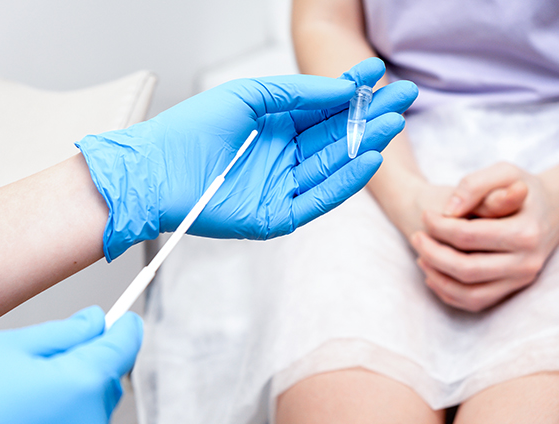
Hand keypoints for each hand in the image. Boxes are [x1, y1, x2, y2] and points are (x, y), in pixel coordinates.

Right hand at [0, 306, 142, 423]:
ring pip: (95, 402)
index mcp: (82, 384)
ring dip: (80, 386)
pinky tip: (36, 404)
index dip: (126, 328)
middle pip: (110, 376)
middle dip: (95, 356)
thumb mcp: (18, 344)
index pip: (124, 348)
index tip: (125, 319)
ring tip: (36, 382)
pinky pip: (81, 421)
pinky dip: (68, 409)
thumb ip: (69, 332)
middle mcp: (90, 419)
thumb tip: (97, 321)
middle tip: (64, 347)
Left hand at [76, 58, 417, 259]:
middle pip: (335, 136)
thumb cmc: (192, 129)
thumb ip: (297, 92)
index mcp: (275, 126)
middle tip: (404, 98)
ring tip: (393, 124)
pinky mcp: (276, 215)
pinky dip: (343, 181)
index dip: (353, 92)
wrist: (154, 169)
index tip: (380, 74)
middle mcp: (283, 156)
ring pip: (331, 166)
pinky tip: (367, 160)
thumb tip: (343, 88)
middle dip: (370, 116)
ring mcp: (281, 186)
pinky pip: (317, 199)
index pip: (324, 109)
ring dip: (364, 145)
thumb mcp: (249, 96)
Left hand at [412, 162, 558, 311]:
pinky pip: (474, 302)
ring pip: (469, 293)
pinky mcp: (511, 291)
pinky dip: (448, 292)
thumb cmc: (517, 187)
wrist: (548, 209)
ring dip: (437, 277)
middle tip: (415, 237)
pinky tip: (432, 273)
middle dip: (432, 254)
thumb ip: (474, 185)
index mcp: (525, 232)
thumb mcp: (502, 172)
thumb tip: (451, 210)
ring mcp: (520, 281)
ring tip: (420, 256)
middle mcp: (526, 262)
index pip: (468, 236)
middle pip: (467, 269)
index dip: (438, 227)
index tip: (425, 215)